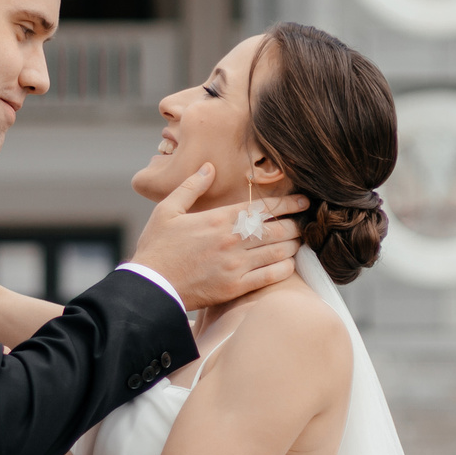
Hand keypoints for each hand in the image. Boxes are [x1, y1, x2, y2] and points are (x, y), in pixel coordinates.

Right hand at [127, 164, 306, 310]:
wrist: (150, 286)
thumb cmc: (156, 247)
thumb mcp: (167, 210)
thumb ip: (192, 187)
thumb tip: (209, 167)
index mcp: (219, 219)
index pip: (263, 208)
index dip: (289, 204)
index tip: (304, 200)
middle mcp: (232, 240)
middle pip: (278, 229)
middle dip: (297, 224)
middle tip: (305, 222)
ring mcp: (236, 265)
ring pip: (279, 252)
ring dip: (294, 245)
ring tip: (300, 241)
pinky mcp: (235, 287)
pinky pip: (270, 277)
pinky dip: (285, 269)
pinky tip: (289, 264)